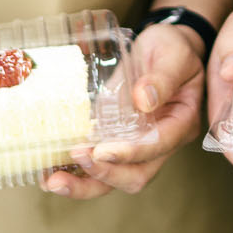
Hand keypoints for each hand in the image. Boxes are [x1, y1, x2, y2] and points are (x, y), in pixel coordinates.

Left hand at [56, 20, 206, 198]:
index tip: (102, 151)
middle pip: (135, 176)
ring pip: (114, 179)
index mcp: (180, 124)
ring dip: (85, 184)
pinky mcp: (116, 141)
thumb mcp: (174, 56)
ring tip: (55, 180)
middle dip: (104, 175)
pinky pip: (98, 166)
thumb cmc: (173, 51)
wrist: (163, 48)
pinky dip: (76, 173)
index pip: (157, 147)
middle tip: (76, 157)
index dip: (130, 153)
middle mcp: (160, 144)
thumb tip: (144, 100)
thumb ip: (162, 78)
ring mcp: (136, 146)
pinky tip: (52, 173)